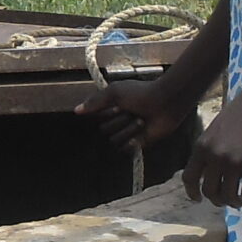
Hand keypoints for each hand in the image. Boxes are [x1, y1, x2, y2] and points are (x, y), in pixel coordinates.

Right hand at [75, 76, 195, 151]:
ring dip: (129, 129)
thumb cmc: (141, 93)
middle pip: (104, 130)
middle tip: (133, 112)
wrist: (165, 103)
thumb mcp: (115, 92)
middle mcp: (118, 121)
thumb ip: (95, 101)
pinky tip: (142, 134)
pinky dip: (132, 141)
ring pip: (115, 140)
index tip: (118, 106)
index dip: (107, 114)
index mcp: (111, 108)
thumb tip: (76, 111)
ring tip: (142, 121)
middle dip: (119, 121)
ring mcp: (128, 133)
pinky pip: (125, 149)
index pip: (97, 118)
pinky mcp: (138, 143)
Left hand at [181, 87, 241, 209]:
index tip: (198, 199)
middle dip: (217, 200)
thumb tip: (209, 173)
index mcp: (202, 147)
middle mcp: (215, 158)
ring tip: (239, 201)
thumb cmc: (241, 112)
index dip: (192, 193)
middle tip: (225, 201)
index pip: (189, 178)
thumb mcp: (214, 130)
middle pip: (210, 191)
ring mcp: (234, 164)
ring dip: (234, 203)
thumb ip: (209, 150)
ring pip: (229, 197)